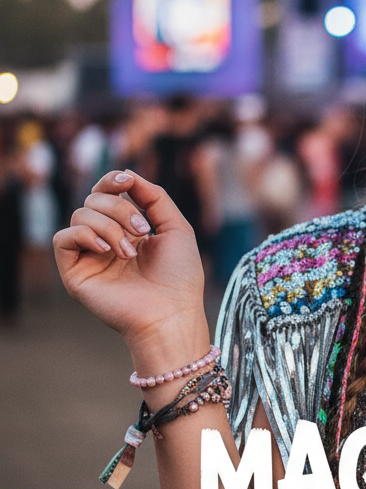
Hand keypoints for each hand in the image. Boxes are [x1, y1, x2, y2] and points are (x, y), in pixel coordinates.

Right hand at [54, 170, 207, 363]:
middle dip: (119, 208)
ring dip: (110, 226)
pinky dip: (86, 235)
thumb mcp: (176, 227)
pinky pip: (63, 238)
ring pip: (81, 214)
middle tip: (142, 230)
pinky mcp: (75, 272)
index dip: (113, 181)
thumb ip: (154, 197)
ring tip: (131, 251)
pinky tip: (108, 251)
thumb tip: (128, 175)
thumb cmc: (179, 276)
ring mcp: (90, 256)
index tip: (127, 181)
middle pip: (94, 199)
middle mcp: (106, 240)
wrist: (171, 313)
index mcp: (128, 230)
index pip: (107, 193)